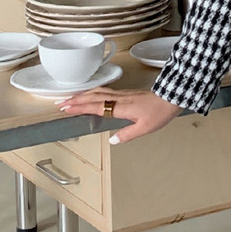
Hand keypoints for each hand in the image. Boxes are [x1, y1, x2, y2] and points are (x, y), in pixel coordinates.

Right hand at [55, 89, 183, 144]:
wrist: (170, 98)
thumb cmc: (159, 113)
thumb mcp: (144, 128)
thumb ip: (127, 134)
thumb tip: (112, 140)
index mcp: (121, 107)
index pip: (96, 107)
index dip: (80, 107)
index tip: (65, 108)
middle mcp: (119, 98)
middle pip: (93, 97)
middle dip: (75, 100)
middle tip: (60, 104)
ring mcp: (122, 94)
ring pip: (97, 92)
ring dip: (82, 95)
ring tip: (69, 98)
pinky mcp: (125, 93)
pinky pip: (104, 91)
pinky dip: (92, 92)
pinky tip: (90, 94)